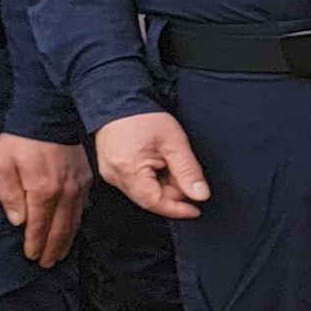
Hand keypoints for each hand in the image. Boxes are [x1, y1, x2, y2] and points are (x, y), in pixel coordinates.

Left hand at [0, 134, 87, 265]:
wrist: (48, 115)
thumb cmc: (21, 139)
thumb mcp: (3, 164)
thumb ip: (9, 193)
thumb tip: (17, 219)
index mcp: (42, 190)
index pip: (39, 225)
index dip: (35, 243)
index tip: (32, 256)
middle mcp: (64, 192)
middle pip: (60, 228)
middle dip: (53, 248)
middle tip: (48, 263)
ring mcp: (78, 187)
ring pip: (74, 221)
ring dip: (66, 240)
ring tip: (60, 254)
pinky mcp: (85, 180)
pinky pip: (81, 208)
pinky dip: (76, 224)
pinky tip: (71, 230)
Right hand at [95, 110, 209, 217]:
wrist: (118, 100)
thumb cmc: (143, 118)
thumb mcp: (175, 142)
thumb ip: (188, 171)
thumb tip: (200, 195)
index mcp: (128, 169)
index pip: (154, 202)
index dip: (177, 209)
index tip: (195, 210)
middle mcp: (114, 176)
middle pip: (149, 199)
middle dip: (172, 191)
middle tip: (182, 171)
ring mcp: (110, 174)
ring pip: (144, 192)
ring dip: (162, 184)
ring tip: (167, 161)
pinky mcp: (111, 170)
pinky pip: (136, 184)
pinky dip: (152, 178)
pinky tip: (157, 162)